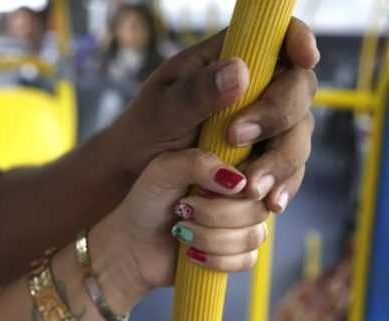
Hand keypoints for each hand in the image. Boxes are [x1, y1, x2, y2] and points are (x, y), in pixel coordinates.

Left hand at [91, 149, 269, 312]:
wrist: (132, 245)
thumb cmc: (146, 202)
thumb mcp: (164, 170)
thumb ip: (198, 163)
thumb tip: (239, 181)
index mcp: (227, 166)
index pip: (262, 169)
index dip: (247, 182)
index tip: (220, 190)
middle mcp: (240, 194)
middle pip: (258, 206)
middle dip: (215, 214)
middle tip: (183, 209)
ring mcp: (241, 225)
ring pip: (254, 235)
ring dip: (211, 238)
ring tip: (182, 231)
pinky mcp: (237, 254)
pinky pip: (247, 259)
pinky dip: (216, 259)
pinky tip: (192, 253)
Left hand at [107, 18, 317, 212]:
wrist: (137, 171)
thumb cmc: (144, 131)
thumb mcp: (162, 109)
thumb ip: (197, 92)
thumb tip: (240, 71)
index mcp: (226, 62)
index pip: (275, 38)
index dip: (298, 41)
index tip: (304, 58)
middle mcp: (253, 90)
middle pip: (298, 89)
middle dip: (278, 115)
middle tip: (236, 138)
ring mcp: (263, 125)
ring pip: (298, 133)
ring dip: (281, 159)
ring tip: (251, 186)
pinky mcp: (264, 157)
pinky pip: (289, 169)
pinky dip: (283, 184)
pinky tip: (269, 201)